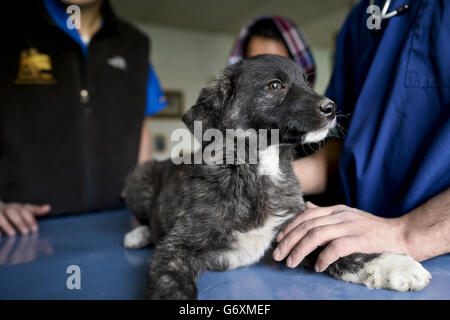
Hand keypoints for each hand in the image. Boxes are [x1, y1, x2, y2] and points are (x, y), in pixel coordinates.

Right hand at [0, 202, 50, 236]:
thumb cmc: (15, 210)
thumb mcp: (26, 209)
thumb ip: (37, 210)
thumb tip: (49, 207)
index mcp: (18, 207)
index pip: (25, 211)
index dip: (30, 219)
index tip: (35, 230)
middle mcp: (8, 209)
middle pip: (13, 213)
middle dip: (20, 222)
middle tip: (26, 232)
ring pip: (0, 217)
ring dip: (6, 225)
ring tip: (12, 234)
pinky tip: (0, 236)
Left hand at [273, 202, 407, 271]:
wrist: (401, 234)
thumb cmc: (373, 229)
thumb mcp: (347, 216)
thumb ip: (326, 213)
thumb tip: (306, 207)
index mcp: (336, 209)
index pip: (306, 215)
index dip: (290, 227)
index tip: (279, 240)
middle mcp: (340, 215)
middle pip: (307, 225)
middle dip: (289, 241)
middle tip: (279, 255)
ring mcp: (350, 226)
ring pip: (316, 235)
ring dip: (300, 250)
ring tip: (291, 262)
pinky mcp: (360, 239)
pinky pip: (335, 247)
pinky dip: (323, 257)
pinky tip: (318, 266)